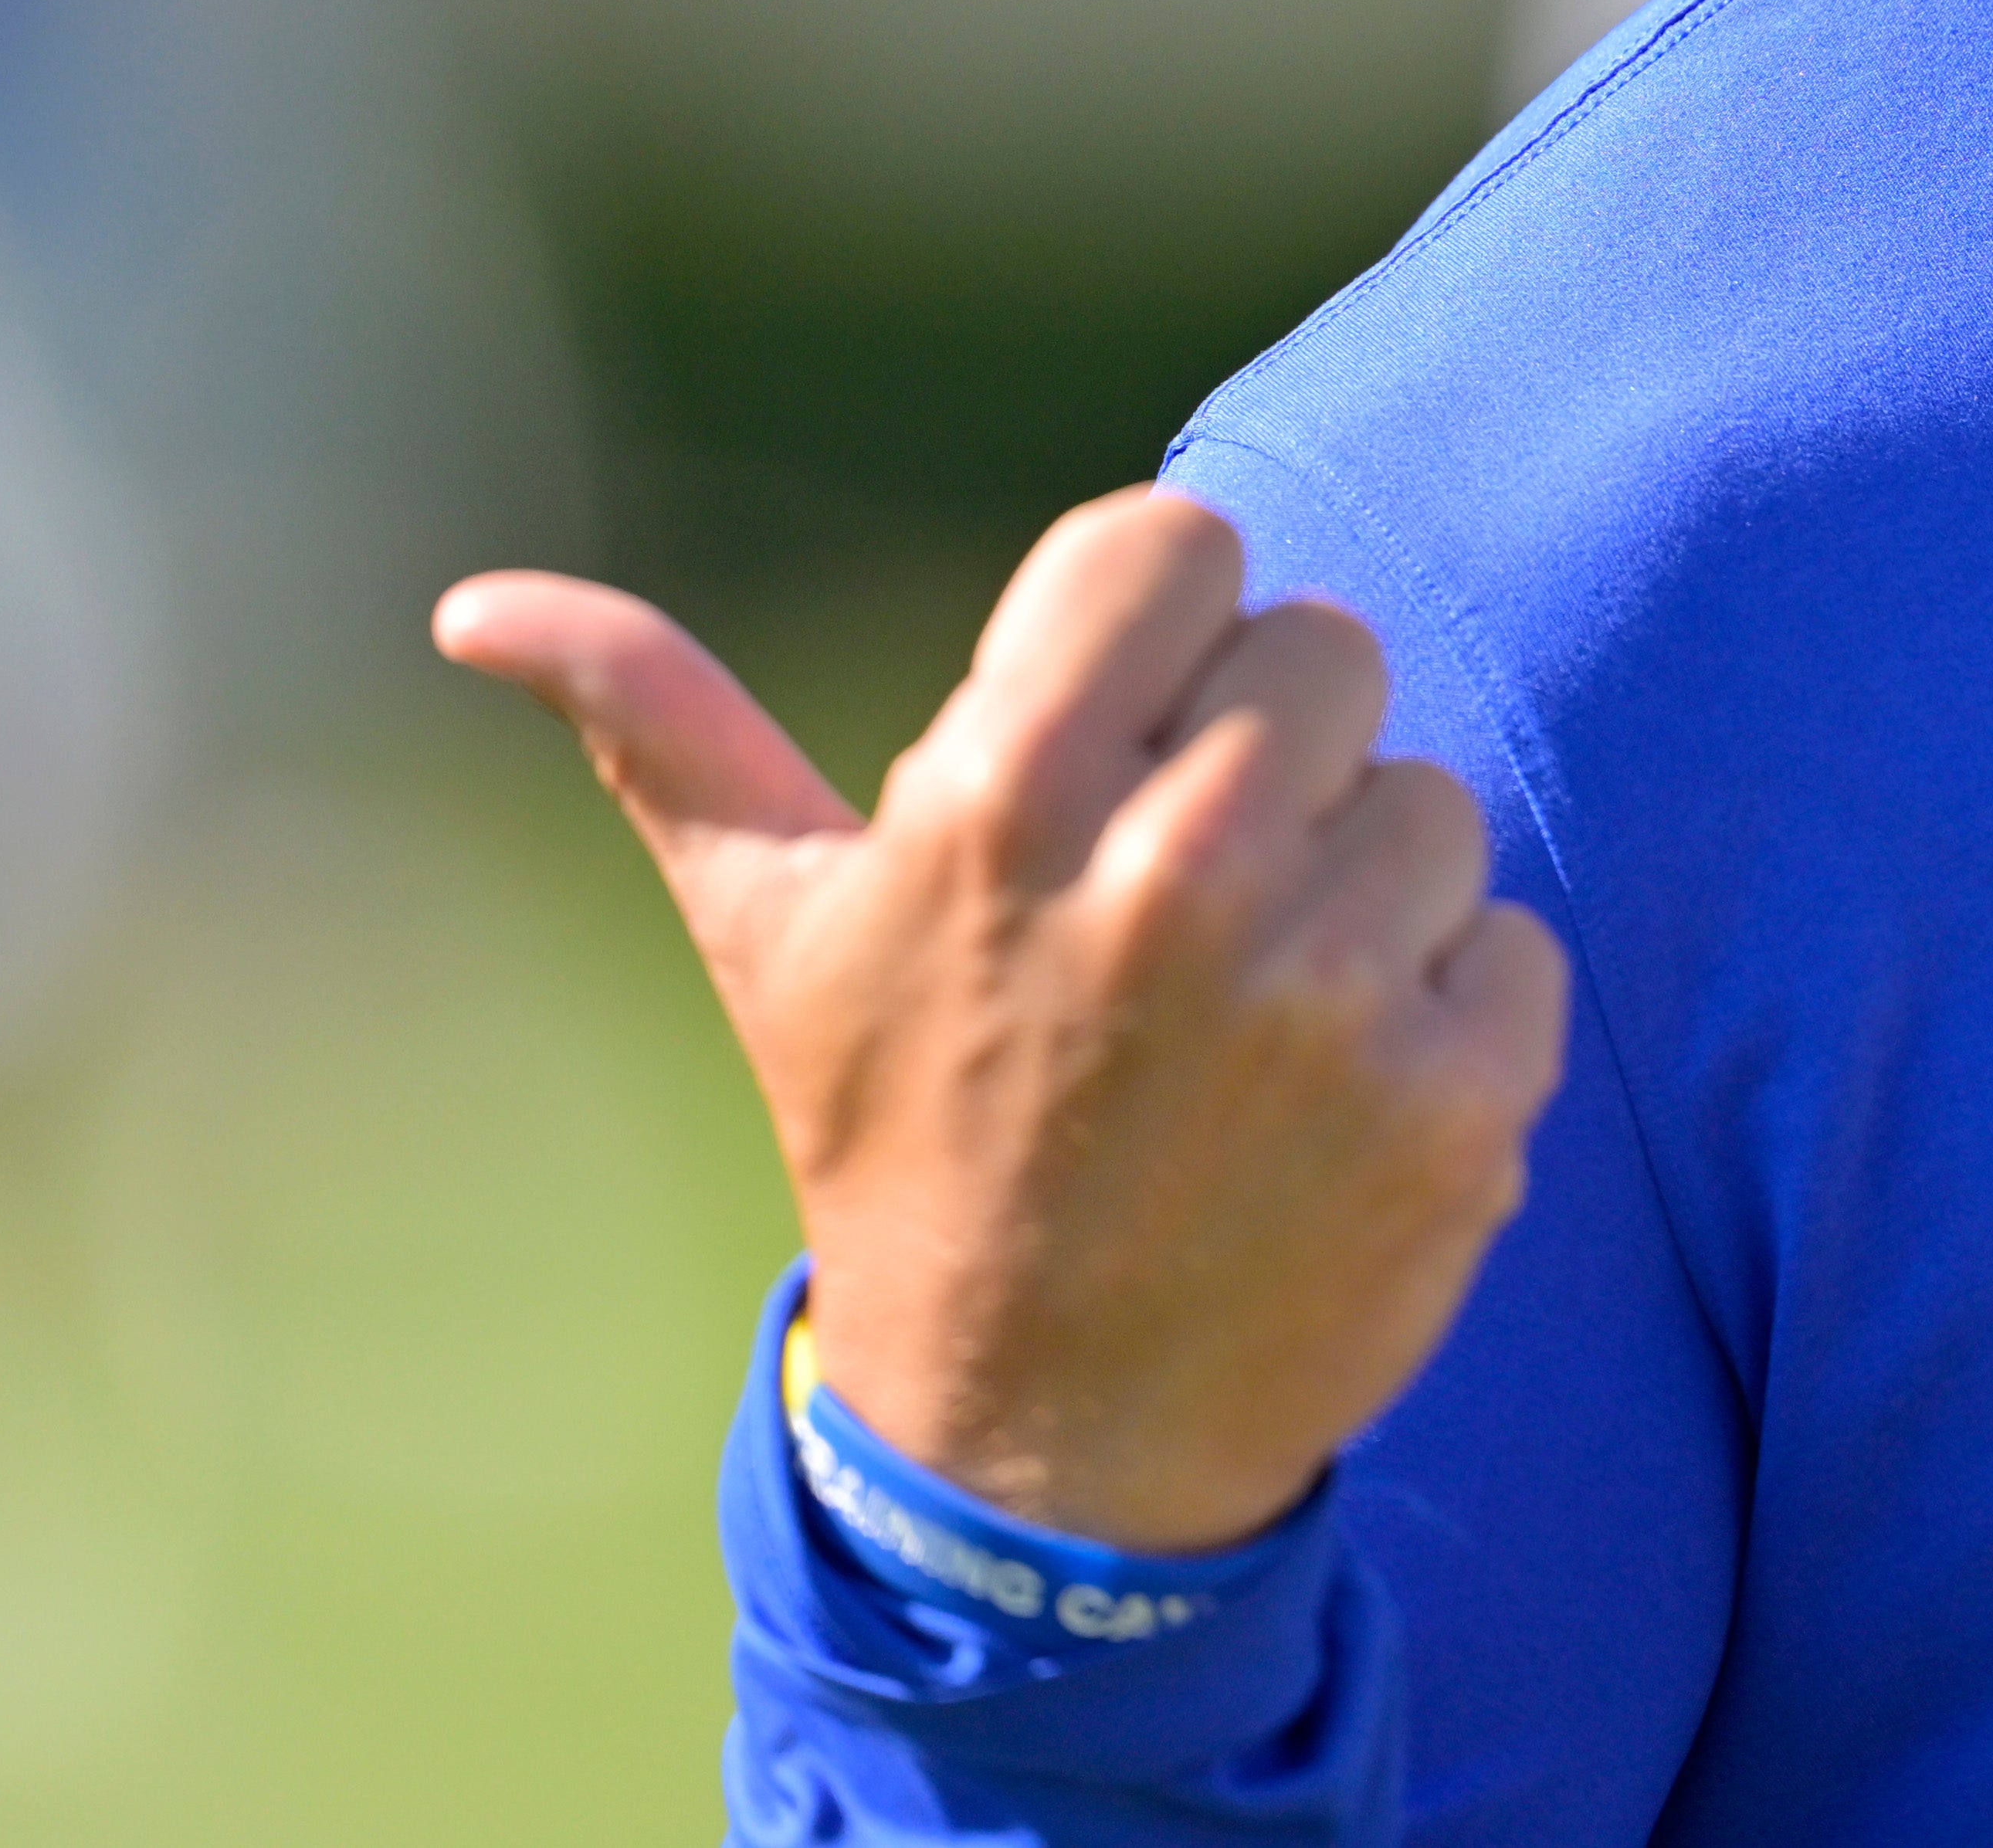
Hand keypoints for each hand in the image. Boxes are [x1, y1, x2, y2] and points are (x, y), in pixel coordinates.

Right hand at [436, 491, 1570, 1553]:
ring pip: (1430, 796)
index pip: (1180, 540)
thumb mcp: (773, 938)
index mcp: (1001, 800)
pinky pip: (1514, 942)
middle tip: (1181, 901)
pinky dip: (1454, 1014)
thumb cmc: (901, 1148)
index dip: (1165, 630)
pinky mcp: (1458, 1095)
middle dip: (1268, 755)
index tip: (1121, 739)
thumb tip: (478, 608)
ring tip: (1246, 1019)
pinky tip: (1337, 1103)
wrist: (1034, 1452)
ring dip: (1362, 892)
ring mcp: (1328, 990)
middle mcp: (1171, 875)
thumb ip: (663, 734)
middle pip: (1328, 648)